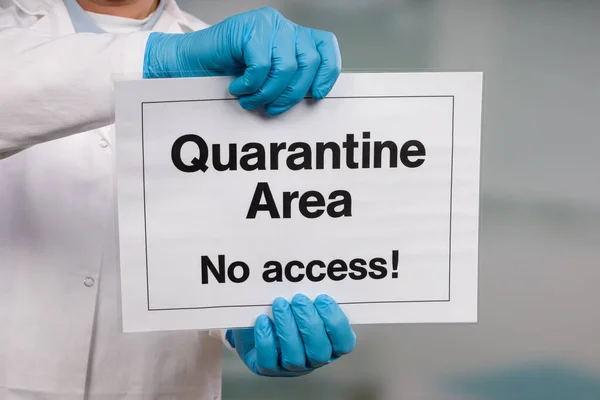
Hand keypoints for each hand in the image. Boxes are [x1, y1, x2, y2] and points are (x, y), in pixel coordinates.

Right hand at [143, 7, 340, 114]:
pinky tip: (238, 87)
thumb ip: (290, 82)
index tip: (317, 94)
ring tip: (251, 99)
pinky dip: (251, 84)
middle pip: (310, 62)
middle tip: (272, 107)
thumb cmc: (225, 74)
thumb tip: (311, 99)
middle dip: (292, 93)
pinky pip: (262, 65)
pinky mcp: (248, 28)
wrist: (189, 65)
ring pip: (287, 66)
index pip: (326, 48)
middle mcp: (283, 27)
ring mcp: (266, 25)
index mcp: (293, 39)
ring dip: (268, 92)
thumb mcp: (267, 80)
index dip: (327, 73)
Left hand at [227, 294, 355, 376]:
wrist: (260, 325)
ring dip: (287, 329)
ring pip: (295, 357)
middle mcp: (314, 359)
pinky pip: (268, 360)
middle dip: (309, 323)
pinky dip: (265, 339)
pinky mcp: (268, 368)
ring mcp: (291, 367)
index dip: (335, 322)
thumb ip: (314, 298)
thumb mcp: (306, 305)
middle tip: (299, 299)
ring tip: (280, 304)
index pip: (344, 343)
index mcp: (331, 344)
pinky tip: (263, 320)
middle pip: (319, 351)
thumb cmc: (290, 312)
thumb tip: (313, 277)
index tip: (323, 298)